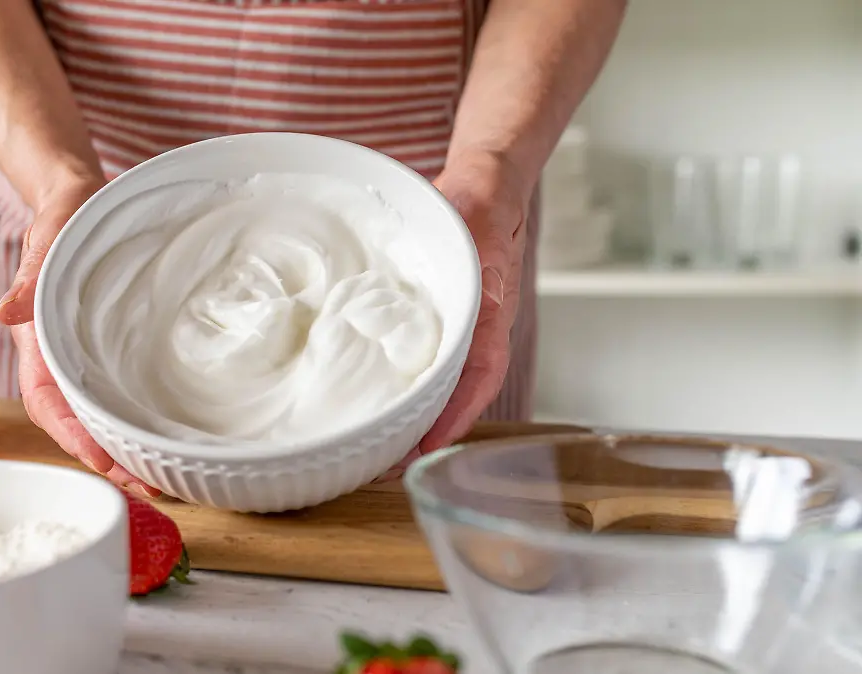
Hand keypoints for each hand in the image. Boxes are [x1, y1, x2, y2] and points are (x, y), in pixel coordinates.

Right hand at [0, 175, 161, 496]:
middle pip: (75, 421)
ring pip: (98, 414)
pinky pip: (120, 393)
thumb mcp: (45, 238)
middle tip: (148, 483)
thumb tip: (9, 311)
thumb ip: (29, 275)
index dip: (71, 433)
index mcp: (38, 340)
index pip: (46, 400)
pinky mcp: (113, 350)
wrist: (80, 201)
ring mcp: (87, 357)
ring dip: (123, 447)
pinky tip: (162, 438)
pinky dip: (135, 421)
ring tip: (161, 476)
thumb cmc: (61, 219)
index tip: (100, 459)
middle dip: (105, 457)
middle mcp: (60, 357)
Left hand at [374, 150, 530, 481]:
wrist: (483, 195)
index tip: (429, 442)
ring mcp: (455, 335)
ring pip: (439, 389)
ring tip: (377, 454)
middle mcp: (475, 332)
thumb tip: (460, 209)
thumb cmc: (480, 205)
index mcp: (490, 311)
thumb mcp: (472, 209)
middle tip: (389, 465)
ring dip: (413, 422)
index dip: (457, 411)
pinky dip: (404, 397)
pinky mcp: (429, 330)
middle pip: (458, 395)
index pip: (482, 371)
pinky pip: (419, 370)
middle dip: (426, 433)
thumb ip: (465, 217)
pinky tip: (377, 412)